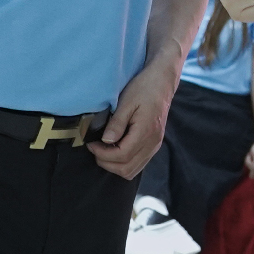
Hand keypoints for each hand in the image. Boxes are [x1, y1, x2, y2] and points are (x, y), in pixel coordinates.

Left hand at [89, 60, 174, 178]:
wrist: (162, 82)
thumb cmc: (144, 88)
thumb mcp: (126, 102)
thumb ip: (117, 123)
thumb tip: (105, 141)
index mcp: (146, 132)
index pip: (121, 155)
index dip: (102, 154)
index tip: (91, 143)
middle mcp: (152, 143)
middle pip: (126, 168)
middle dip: (106, 162)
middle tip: (95, 148)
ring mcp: (155, 146)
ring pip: (132, 170)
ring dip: (114, 165)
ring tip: (104, 151)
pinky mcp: (154, 145)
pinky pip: (138, 164)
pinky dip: (124, 163)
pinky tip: (115, 150)